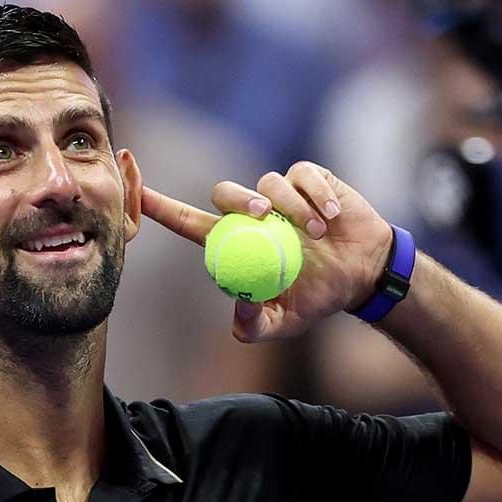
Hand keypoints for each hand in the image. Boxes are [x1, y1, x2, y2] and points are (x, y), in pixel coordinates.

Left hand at [141, 161, 393, 341]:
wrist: (363, 275)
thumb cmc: (317, 298)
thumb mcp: (286, 322)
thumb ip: (257, 325)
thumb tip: (238, 314)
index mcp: (235, 243)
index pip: (188, 222)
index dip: (162, 207)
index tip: (139, 191)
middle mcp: (252, 214)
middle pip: (224, 193)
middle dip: (238, 200)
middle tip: (264, 216)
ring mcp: (280, 194)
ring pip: (268, 183)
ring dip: (292, 207)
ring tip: (318, 234)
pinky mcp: (309, 179)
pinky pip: (303, 175)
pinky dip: (317, 195)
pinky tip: (331, 217)